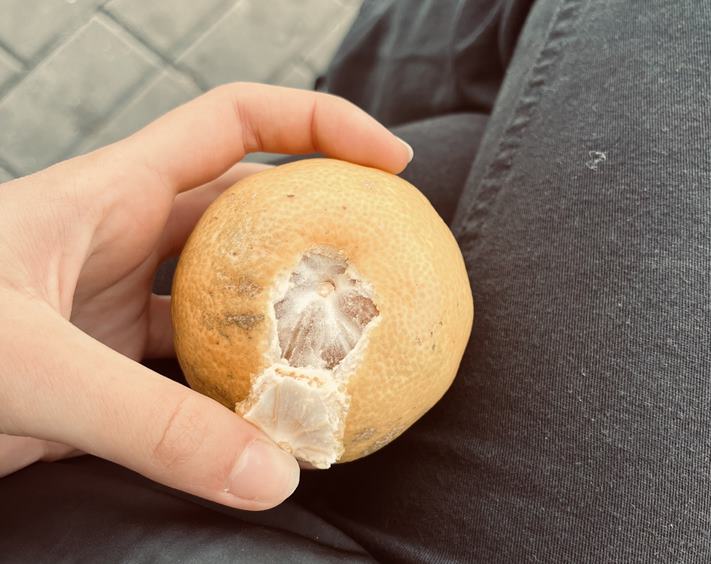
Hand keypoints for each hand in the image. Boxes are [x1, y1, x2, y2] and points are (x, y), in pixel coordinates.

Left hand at [0, 83, 410, 509]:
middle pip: (254, 212)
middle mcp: (128, 241)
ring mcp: (121, 307)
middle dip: (325, 225)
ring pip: (233, 299)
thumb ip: (150, 424)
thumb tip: (274, 473)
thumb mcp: (26, 368)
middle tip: (391, 260)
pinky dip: (242, 391)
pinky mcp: (112, 371)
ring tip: (351, 349)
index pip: (237, 124)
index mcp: (114, 195)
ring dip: (288, 321)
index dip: (320, 126)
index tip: (390, 161)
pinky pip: (200, 370)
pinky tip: (280, 418)